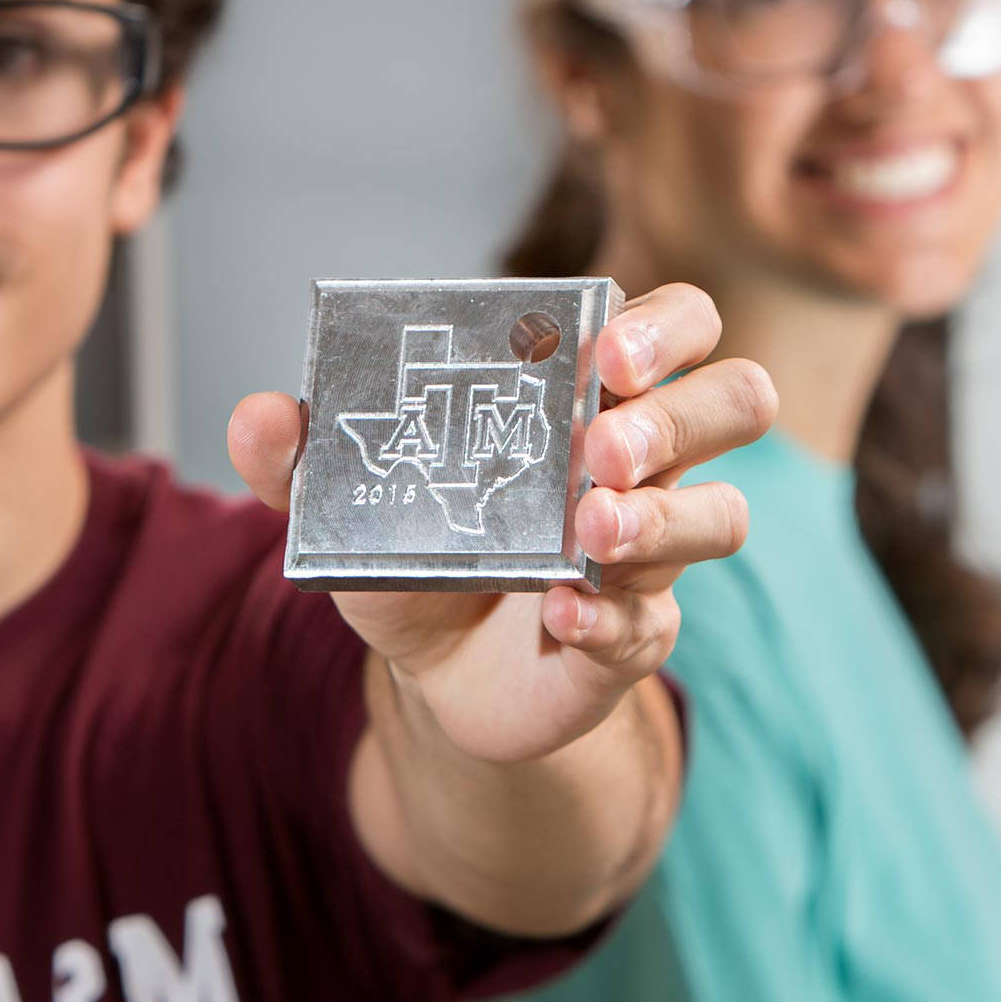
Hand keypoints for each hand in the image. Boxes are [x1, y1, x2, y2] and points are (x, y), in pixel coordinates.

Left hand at [228, 282, 775, 765]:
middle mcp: (640, 467)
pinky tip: (557, 615)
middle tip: (597, 446)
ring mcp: (647, 556)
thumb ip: (301, 458)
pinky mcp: (633, 640)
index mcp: (586, 400)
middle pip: (738, 401)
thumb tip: (262, 416)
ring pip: (725, 516)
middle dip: (679, 414)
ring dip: (662, 516)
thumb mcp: (350, 501)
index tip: (608, 353)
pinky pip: (654, 626)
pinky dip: (608, 619)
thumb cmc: (417, 553)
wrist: (433, 675)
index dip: (665, 327)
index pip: (678, 326)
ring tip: (586, 528)